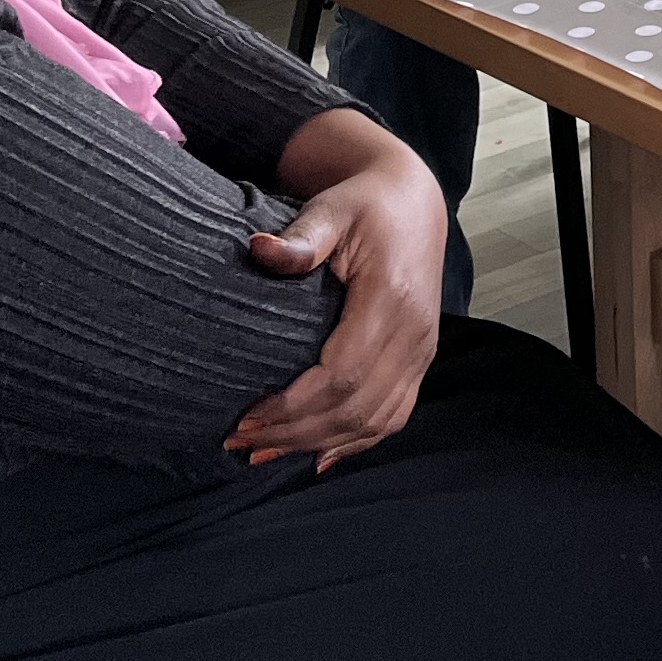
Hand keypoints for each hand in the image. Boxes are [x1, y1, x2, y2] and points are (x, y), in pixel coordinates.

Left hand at [229, 137, 446, 469]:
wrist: (414, 203)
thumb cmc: (366, 206)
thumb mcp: (330, 210)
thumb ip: (301, 237)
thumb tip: (258, 249)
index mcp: (392, 299)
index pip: (344, 373)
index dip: (293, 407)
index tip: (245, 417)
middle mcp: (414, 333)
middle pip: (356, 407)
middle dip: (295, 434)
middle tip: (239, 441)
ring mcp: (422, 350)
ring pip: (375, 420)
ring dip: (318, 443)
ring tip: (264, 453)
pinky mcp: (420, 360)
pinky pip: (394, 416)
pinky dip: (355, 443)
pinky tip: (318, 456)